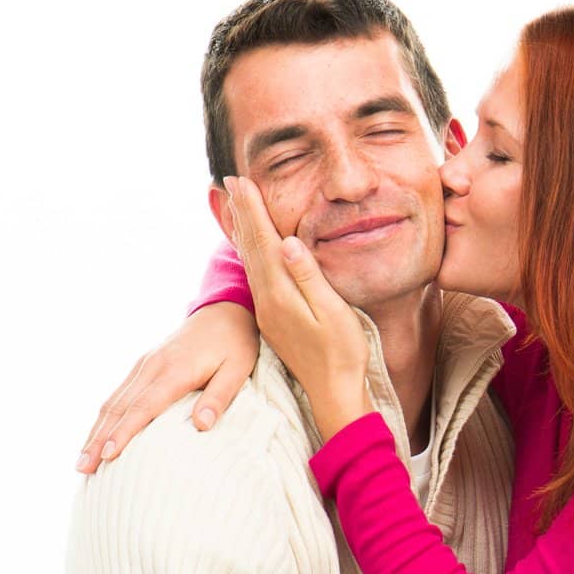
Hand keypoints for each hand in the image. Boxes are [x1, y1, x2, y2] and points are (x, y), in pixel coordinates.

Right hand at [77, 301, 259, 471]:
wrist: (224, 310)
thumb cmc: (235, 344)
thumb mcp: (237, 370)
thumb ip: (219, 397)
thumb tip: (202, 425)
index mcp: (174, 371)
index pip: (143, 407)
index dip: (124, 433)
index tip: (108, 455)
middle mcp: (151, 367)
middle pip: (119, 408)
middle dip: (98, 439)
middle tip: (82, 468)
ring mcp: (144, 365)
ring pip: (113, 401)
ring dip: (95, 431)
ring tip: (82, 459)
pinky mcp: (144, 365)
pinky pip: (119, 394)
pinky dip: (105, 417)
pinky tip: (97, 434)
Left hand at [224, 174, 373, 440]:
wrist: (334, 393)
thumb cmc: (343, 354)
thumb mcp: (333, 314)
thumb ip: (310, 278)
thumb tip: (289, 242)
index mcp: (281, 294)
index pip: (264, 241)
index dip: (253, 210)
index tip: (241, 181)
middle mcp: (267, 300)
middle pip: (250, 248)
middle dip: (242, 213)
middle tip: (230, 182)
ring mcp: (267, 312)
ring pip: (249, 262)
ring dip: (242, 231)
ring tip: (235, 206)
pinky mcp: (273, 320)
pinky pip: (256, 276)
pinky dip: (250, 254)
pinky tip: (251, 248)